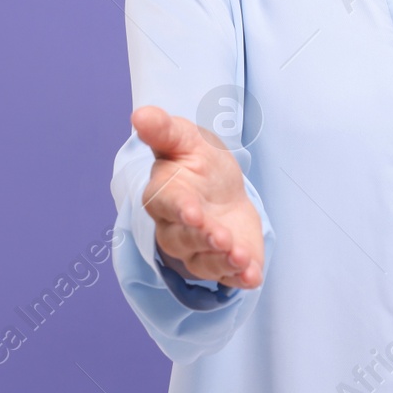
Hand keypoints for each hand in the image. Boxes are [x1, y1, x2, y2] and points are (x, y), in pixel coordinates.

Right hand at [134, 105, 264, 290]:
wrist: (221, 188)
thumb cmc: (197, 162)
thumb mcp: (184, 139)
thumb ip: (163, 130)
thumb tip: (140, 114)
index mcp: (164, 195)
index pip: (168, 205)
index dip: (181, 209)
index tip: (193, 212)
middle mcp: (176, 228)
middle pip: (185, 239)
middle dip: (203, 239)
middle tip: (221, 237)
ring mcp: (199, 250)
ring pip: (206, 262)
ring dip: (222, 262)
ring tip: (240, 257)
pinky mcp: (223, 263)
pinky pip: (229, 276)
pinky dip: (240, 277)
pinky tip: (252, 276)